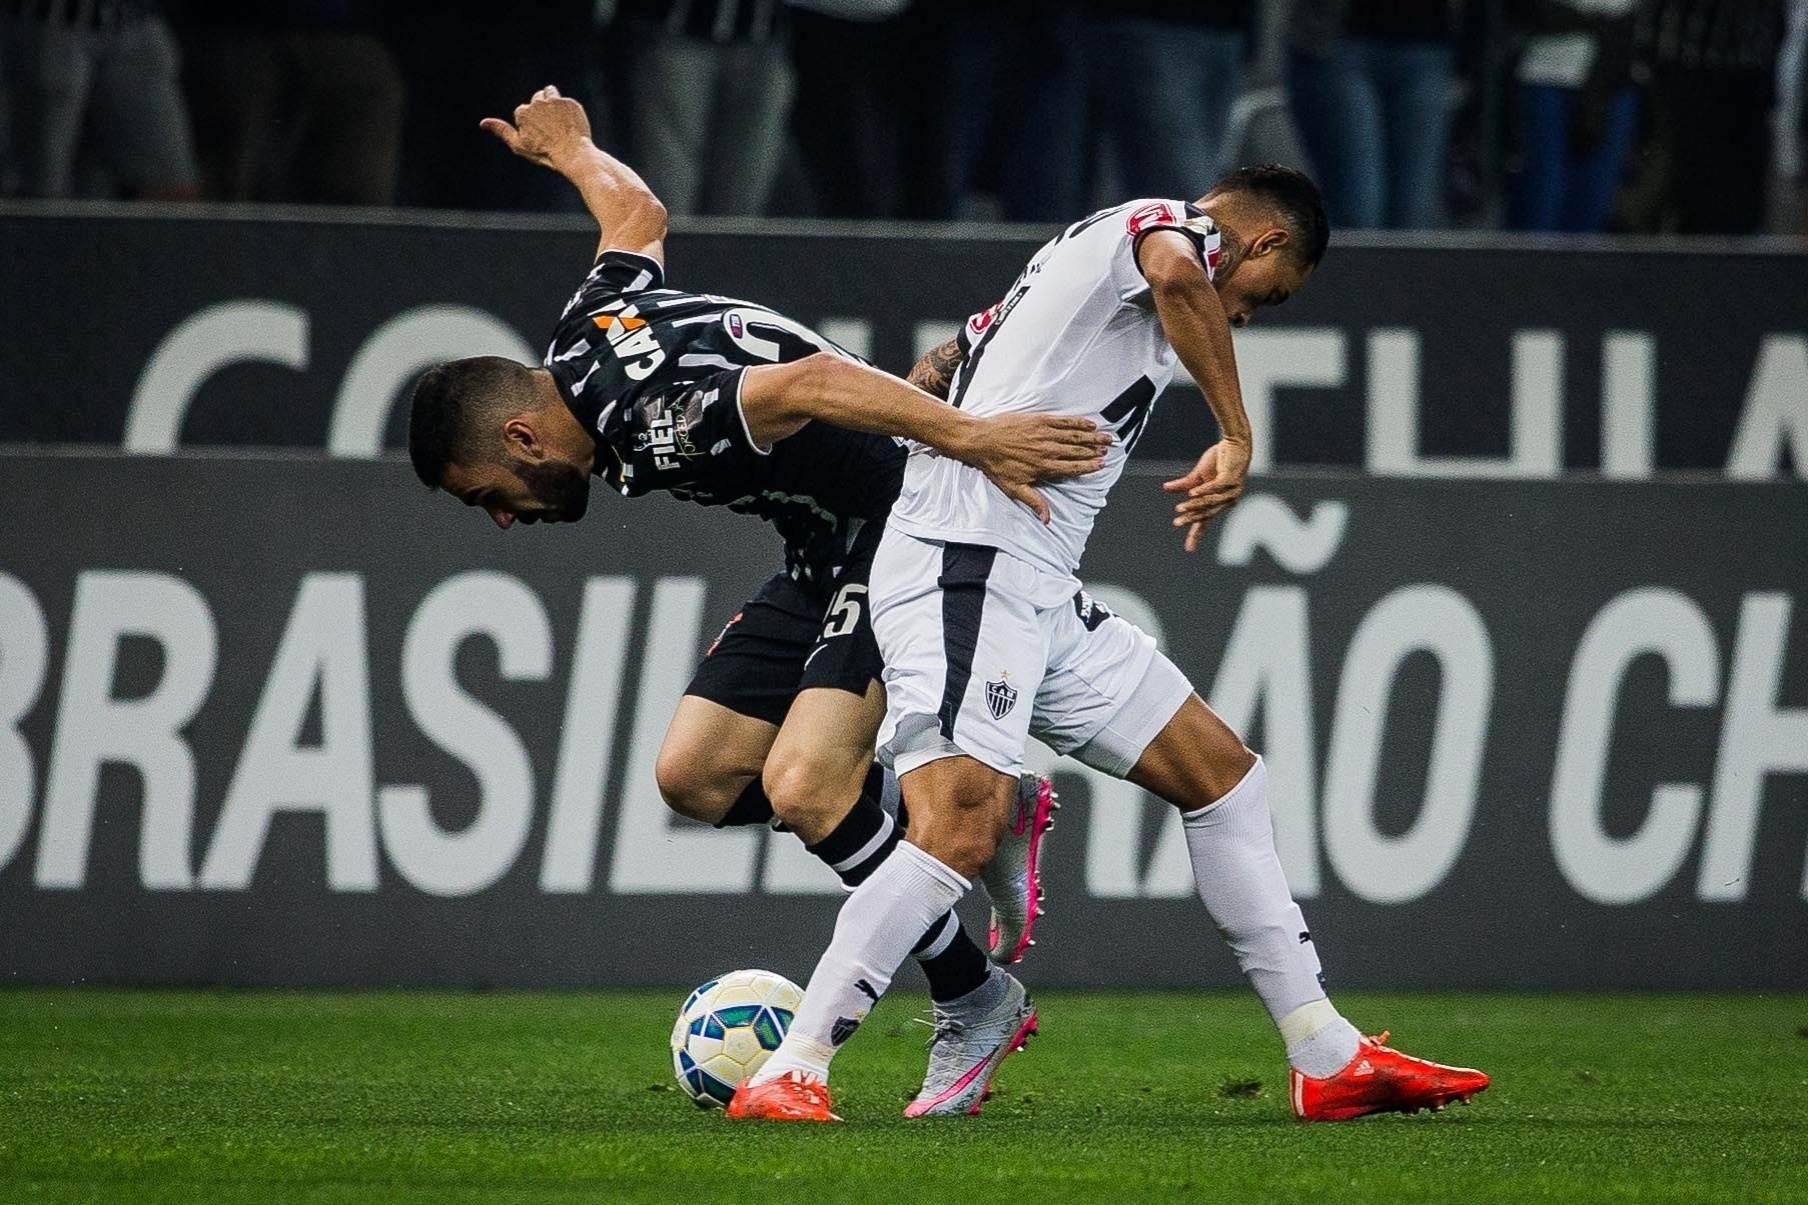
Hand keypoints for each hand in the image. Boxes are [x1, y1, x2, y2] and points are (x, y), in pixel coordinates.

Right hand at [480, 85, 590, 169]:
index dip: (530, 124)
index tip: (538, 135)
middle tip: (549, 128)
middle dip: (541, 110)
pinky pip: (566, 101)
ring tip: (557, 120)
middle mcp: (538, 102)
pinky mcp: (570, 103)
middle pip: (536, 99)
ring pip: (549, 93)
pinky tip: (569, 123)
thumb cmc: (545, 153)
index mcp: (523, 112)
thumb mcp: (519, 145)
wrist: (573, 154)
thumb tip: (483, 123)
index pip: (524, 112)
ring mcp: (555, 101)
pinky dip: (567, 110)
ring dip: (551, 102)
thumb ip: (502, 131)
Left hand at [964, 413, 1110, 524]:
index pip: (1073, 467)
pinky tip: (1089, 423)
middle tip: (1109, 450)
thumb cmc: (996, 465)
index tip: (1101, 465)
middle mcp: (1048, 450)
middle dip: (1095, 450)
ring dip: (1092, 437)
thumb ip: (1034, 502)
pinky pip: (1064, 421)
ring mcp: (1044, 434)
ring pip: (1074, 436)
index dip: (1089, 466)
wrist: (981, 440)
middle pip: (1078, 450)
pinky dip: (1078, 422)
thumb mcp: (1014, 489)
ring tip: (1106, 438)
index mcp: (1044, 467)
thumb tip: (1047, 519)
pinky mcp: (1039, 420)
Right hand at [1162, 438, 1248, 552]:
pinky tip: (1191, 493)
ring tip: (1179, 508)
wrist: (1234, 443)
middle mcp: (1227, 500)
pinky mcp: (1231, 478)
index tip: (1189, 550)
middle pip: (1206, 514)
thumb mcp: (1198, 475)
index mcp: (1218, 502)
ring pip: (1209, 502)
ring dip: (1194, 506)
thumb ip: (1184, 485)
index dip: (1196, 535)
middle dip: (1190, 519)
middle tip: (1176, 523)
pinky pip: (1215, 488)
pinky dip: (1203, 491)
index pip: (1205, 522)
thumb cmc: (1219, 459)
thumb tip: (1165, 488)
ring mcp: (1231, 491)